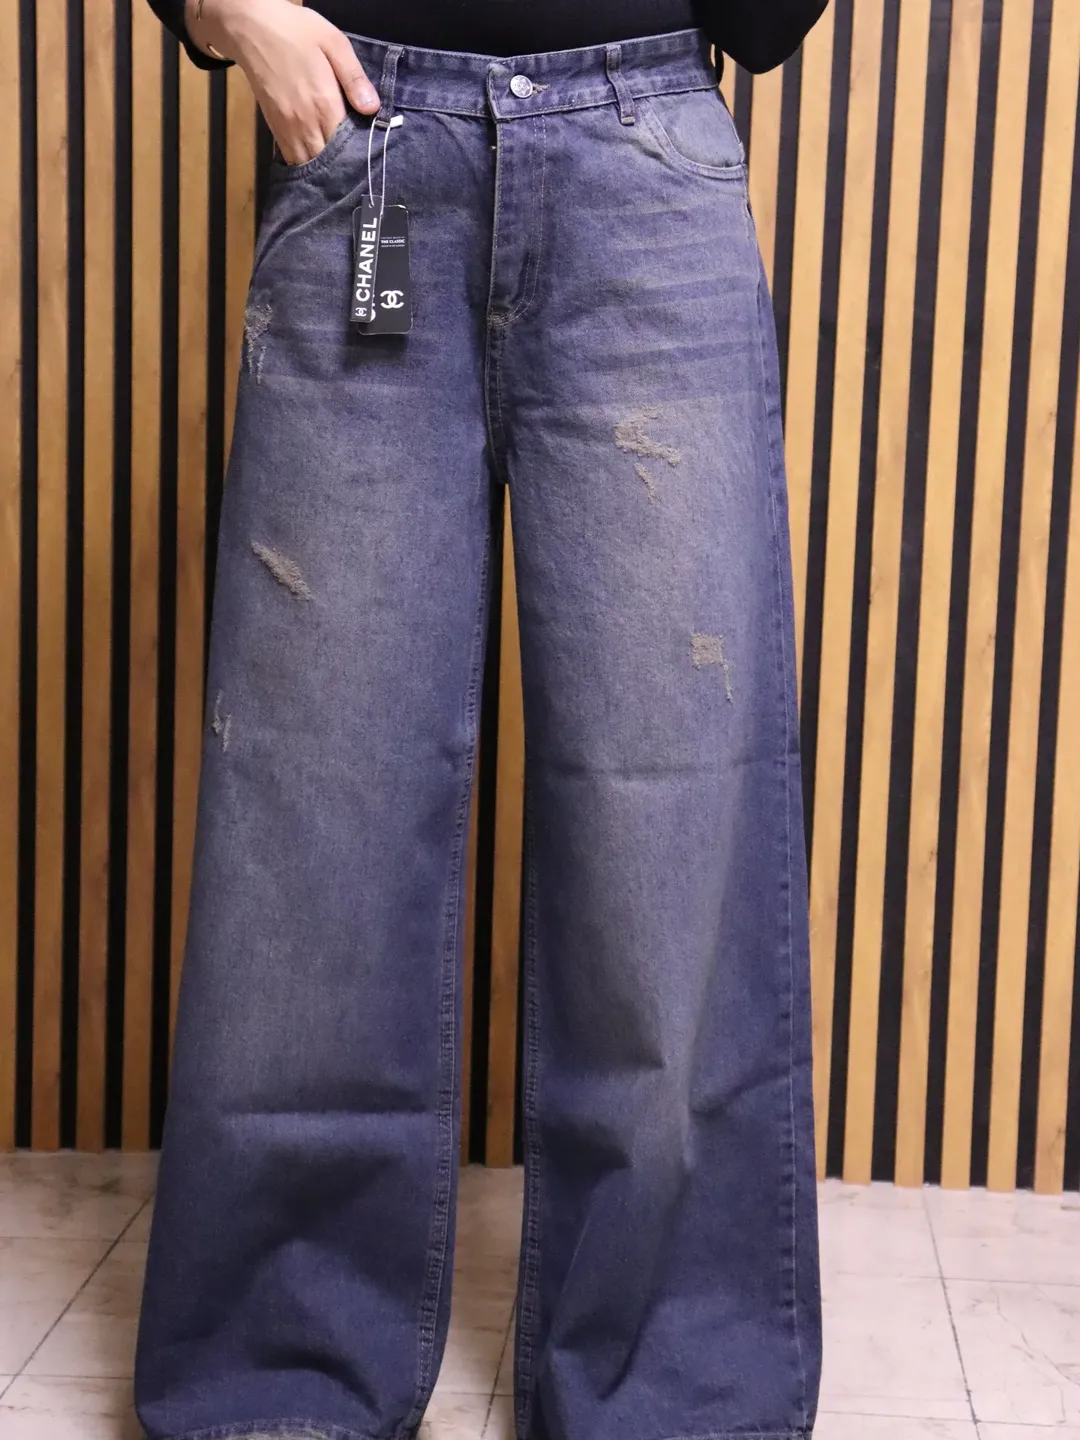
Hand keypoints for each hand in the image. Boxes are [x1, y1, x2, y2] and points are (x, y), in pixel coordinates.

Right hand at [185, 0, 380, 163]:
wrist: (251, 28)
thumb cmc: (296, 31)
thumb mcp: (334, 43)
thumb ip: (354, 77)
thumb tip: (373, 109)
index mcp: (324, 103)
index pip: (348, 145)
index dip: (361, 155)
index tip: (372, 156)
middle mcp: (305, 123)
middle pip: (330, 162)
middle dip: (344, 168)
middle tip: (358, 167)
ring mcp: (287, 128)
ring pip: (310, 165)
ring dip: (325, 171)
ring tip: (340, 170)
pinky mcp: (274, 129)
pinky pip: (292, 159)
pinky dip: (306, 165)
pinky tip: (318, 162)